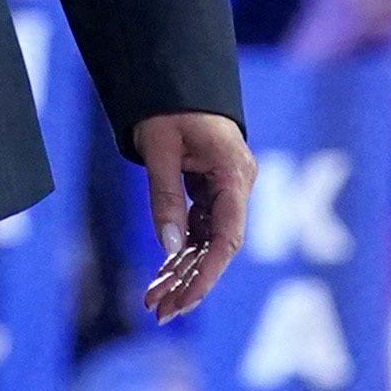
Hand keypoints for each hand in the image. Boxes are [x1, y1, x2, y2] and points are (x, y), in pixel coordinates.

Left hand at [131, 112, 252, 321]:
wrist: (174, 76)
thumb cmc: (168, 106)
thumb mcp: (158, 148)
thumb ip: (164, 196)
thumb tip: (167, 248)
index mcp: (234, 173)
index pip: (228, 236)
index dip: (208, 272)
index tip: (186, 299)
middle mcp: (237, 186)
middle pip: (218, 247)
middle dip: (190, 283)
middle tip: (161, 314)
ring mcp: (225, 191)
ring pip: (206, 244)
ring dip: (181, 274)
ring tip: (153, 304)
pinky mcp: (211, 193)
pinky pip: (198, 230)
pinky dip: (178, 254)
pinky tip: (160, 280)